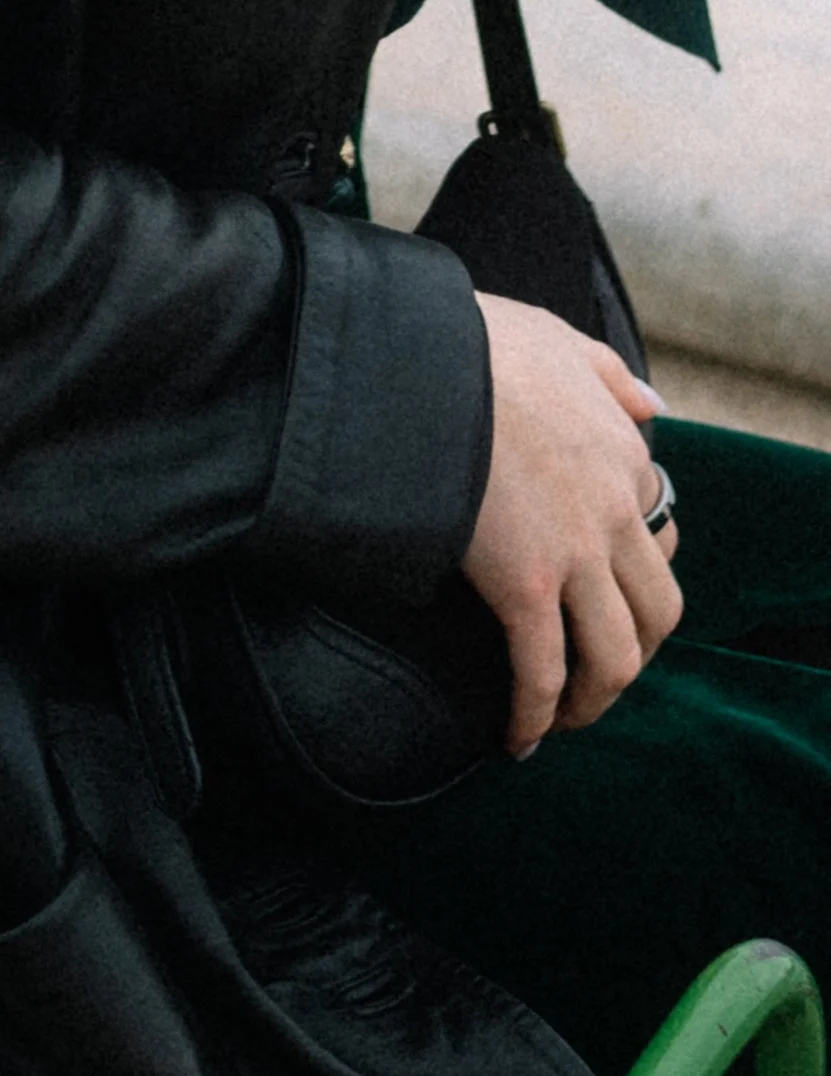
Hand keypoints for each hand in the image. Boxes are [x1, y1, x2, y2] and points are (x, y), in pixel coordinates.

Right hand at [463, 293, 681, 753]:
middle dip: (634, 650)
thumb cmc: (474, 341)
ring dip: (597, 698)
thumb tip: (656, 409)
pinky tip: (518, 737)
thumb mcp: (558, 338)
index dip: (628, 568)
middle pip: (658, 610)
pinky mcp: (523, 586)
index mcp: (623, 453)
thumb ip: (610, 375)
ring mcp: (574, 553)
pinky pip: (544, 672)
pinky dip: (537, 716)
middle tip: (595, 670)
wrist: (418, 359)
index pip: (653, 529)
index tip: (597, 590)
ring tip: (565, 717)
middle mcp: (614, 511)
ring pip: (618, 654)